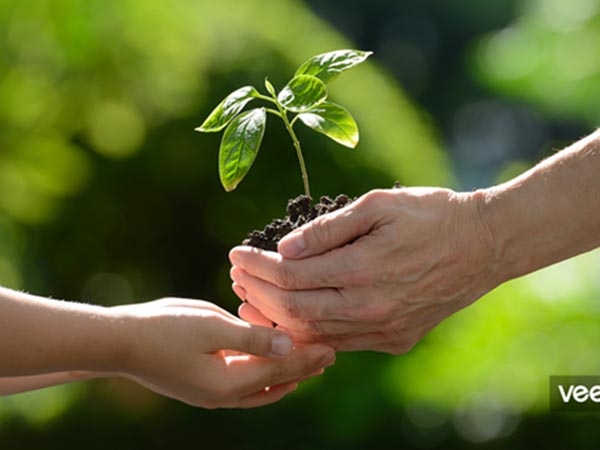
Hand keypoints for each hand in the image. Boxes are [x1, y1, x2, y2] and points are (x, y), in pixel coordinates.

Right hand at [111, 298, 334, 407]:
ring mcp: (213, 394)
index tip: (332, 347)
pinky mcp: (205, 385)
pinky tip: (271, 360)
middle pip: (276, 383)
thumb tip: (289, 346)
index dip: (307, 358)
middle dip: (303, 368)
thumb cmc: (165, 329)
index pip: (280, 370)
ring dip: (286, 374)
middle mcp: (224, 396)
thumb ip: (252, 339)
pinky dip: (265, 374)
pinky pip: (246, 384)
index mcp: (229, 384)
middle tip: (329, 353)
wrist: (122, 342)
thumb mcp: (211, 328)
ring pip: (262, 388)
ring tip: (308, 362)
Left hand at [229, 187, 499, 353]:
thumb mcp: (379, 205)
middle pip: (294, 309)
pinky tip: (293, 316)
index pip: (291, 275)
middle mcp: (370, 308)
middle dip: (257, 292)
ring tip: (252, 298)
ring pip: (313, 333)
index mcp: (364, 269)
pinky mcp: (395, 340)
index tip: (236, 253)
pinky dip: (309, 331)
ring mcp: (383, 330)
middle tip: (236, 274)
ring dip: (277, 316)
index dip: (257, 266)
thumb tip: (285, 247)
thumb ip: (329, 228)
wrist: (484, 245)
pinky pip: (340, 342)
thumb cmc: (432, 215)